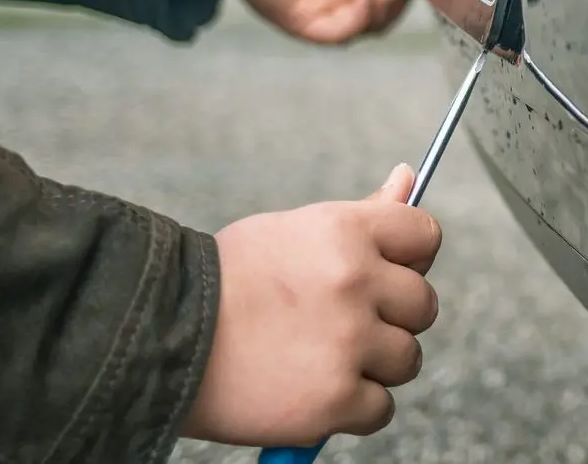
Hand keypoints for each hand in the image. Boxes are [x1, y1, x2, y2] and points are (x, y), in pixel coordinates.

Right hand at [182, 164, 441, 446]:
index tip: (388, 273)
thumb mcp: (294, 230)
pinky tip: (310, 389)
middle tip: (342, 322)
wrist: (162, 337)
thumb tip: (408, 178)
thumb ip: (361, 215)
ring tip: (319, 356)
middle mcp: (355, 282)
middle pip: (423, 305)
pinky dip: (351, 408)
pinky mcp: (335, 400)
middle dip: (392, 317)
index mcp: (345, 231)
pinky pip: (380, 408)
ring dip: (374, 365)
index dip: (411, 257)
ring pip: (407, 359)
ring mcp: (348, 343)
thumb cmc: (229, 280)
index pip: (425, 235)